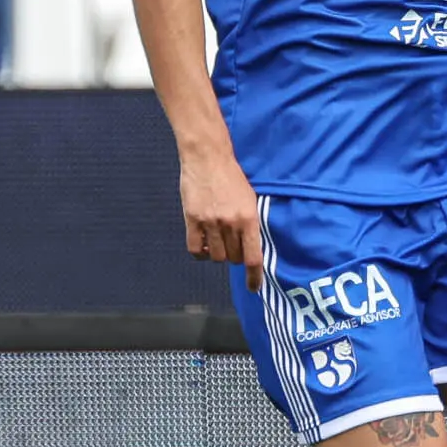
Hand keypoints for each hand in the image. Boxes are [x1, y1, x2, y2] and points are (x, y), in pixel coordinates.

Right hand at [179, 152, 263, 287]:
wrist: (207, 157)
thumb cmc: (231, 177)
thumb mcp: (250, 199)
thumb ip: (250, 224)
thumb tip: (250, 249)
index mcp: (249, 218)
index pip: (253, 258)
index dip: (254, 277)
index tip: (254, 288)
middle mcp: (230, 223)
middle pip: (233, 258)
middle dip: (234, 256)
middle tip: (232, 243)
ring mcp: (210, 222)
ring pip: (215, 257)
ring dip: (217, 254)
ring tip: (217, 241)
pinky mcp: (192, 220)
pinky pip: (195, 250)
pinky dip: (200, 252)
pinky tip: (204, 244)